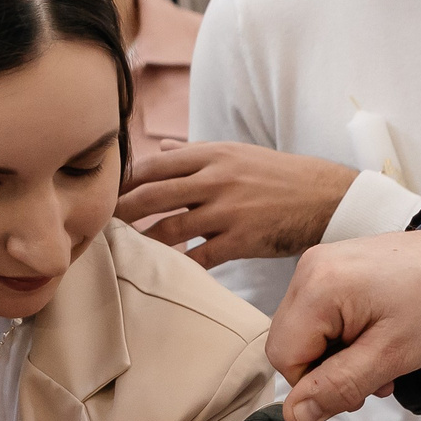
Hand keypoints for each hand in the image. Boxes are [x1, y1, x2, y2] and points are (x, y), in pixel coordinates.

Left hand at [115, 143, 358, 267]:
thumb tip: (158, 148)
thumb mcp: (236, 153)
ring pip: (169, 227)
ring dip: (141, 241)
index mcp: (211, 155)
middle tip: (94, 224)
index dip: (122, 180)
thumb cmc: (278, 175)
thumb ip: (194, 153)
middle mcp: (215, 179)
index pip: (152, 165)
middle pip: (152, 195)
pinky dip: (178, 265)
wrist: (325, 196)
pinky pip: (199, 257)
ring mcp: (227, 210)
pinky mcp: (241, 239)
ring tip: (119, 250)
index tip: (100, 192)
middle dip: (119, 211)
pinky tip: (161, 272)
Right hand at [271, 229, 420, 420]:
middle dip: (328, 370)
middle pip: (290, 343)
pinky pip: (319, 316)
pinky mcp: (331, 268)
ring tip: (380, 355)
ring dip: (338, 356)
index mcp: (319, 286)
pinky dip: (342, 336)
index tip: (355, 386)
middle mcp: (310, 268)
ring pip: (305, 334)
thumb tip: (296, 415)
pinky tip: (374, 337)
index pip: (284, 356)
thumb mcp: (391, 357)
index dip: (316, 383)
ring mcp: (319, 265)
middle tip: (373, 372)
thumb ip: (338, 387)